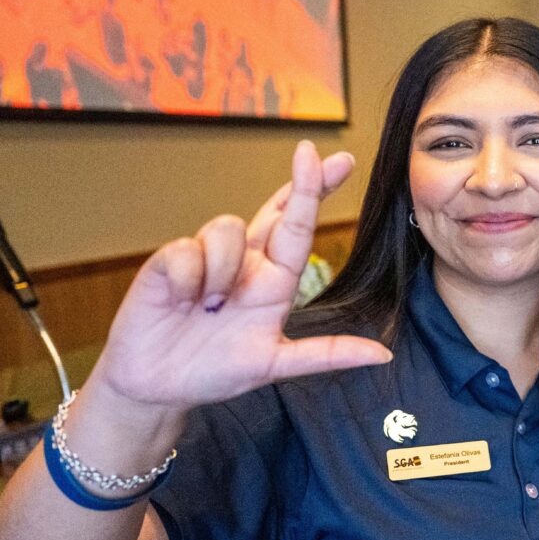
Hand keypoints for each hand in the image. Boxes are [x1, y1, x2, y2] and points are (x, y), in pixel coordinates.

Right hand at [88, 142, 391, 412]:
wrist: (155, 387)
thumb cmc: (213, 372)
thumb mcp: (274, 364)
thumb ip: (325, 355)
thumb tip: (383, 355)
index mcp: (273, 283)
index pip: (301, 229)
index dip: (317, 193)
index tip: (341, 161)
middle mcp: (245, 263)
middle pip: (276, 209)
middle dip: (299, 182)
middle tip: (311, 153)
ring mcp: (207, 258)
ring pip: (228, 228)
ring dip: (222, 272)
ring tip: (208, 308)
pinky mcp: (169, 260)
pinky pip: (187, 251)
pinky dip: (189, 280)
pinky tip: (180, 301)